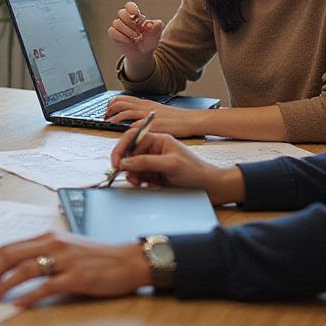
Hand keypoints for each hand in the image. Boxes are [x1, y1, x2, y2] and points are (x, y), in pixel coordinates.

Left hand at [0, 232, 150, 307]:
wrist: (130, 260)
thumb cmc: (98, 257)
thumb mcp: (67, 249)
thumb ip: (44, 255)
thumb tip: (15, 271)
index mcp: (48, 237)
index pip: (9, 247)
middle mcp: (54, 244)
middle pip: (10, 255)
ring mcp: (65, 260)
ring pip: (25, 269)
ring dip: (3, 284)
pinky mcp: (77, 277)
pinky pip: (47, 286)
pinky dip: (29, 295)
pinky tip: (18, 304)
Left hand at [104, 97, 203, 136]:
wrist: (190, 119)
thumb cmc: (177, 118)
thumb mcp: (158, 110)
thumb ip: (145, 111)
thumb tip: (134, 117)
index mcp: (146, 103)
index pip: (123, 98)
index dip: (112, 103)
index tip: (107, 108)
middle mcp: (145, 106)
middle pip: (121, 102)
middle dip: (110, 109)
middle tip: (105, 115)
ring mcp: (149, 114)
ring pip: (126, 111)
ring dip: (115, 116)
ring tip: (109, 121)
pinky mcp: (153, 124)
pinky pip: (137, 124)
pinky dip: (128, 126)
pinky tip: (124, 130)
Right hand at [107, 2, 163, 68]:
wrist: (143, 53)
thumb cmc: (149, 41)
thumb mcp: (156, 34)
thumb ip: (157, 27)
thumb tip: (150, 24)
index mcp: (136, 15)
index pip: (129, 6)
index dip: (131, 8)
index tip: (135, 14)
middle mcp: (125, 19)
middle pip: (121, 13)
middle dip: (130, 22)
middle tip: (139, 30)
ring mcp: (119, 27)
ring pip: (117, 23)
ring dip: (128, 31)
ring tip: (136, 36)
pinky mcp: (114, 34)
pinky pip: (112, 31)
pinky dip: (121, 36)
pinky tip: (129, 41)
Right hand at [111, 130, 243, 204]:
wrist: (209, 187)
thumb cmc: (196, 171)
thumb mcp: (171, 164)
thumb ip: (146, 162)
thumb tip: (126, 162)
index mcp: (159, 139)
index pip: (133, 137)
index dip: (121, 148)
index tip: (116, 161)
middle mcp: (154, 150)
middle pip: (129, 153)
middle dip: (126, 164)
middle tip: (125, 174)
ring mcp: (154, 163)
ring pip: (132, 166)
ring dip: (132, 175)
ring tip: (139, 182)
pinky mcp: (154, 175)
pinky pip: (138, 176)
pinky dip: (137, 181)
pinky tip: (144, 184)